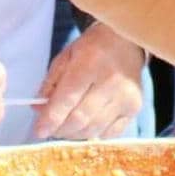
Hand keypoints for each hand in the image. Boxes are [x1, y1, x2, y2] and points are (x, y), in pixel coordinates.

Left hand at [34, 23, 145, 139]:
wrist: (126, 42)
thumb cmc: (92, 49)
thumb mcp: (65, 57)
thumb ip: (50, 84)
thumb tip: (39, 111)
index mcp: (89, 63)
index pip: (67, 99)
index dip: (51, 119)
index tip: (39, 131)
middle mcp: (111, 82)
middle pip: (80, 119)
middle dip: (60, 129)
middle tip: (51, 129)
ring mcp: (126, 97)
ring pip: (93, 129)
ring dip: (75, 133)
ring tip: (66, 127)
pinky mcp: (135, 108)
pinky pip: (109, 133)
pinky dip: (94, 133)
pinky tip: (87, 124)